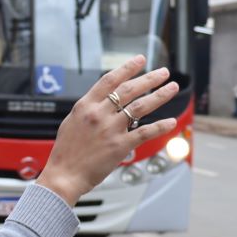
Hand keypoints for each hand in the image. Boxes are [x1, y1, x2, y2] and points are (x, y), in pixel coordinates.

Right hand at [36, 56, 179, 205]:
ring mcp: (111, 129)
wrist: (64, 175)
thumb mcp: (72, 122)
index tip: (140, 60)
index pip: (110, 80)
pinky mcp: (120, 146)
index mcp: (85, 106)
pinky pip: (145, 132)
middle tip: (164, 72)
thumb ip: (89, 110)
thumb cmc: (66, 152)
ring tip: (172, 88)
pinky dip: (160, 126)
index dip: (127, 68)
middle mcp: (99, 114)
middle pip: (129, 89)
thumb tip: (104, 101)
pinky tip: (171, 121)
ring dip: (160, 95)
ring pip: (141, 107)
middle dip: (150, 78)